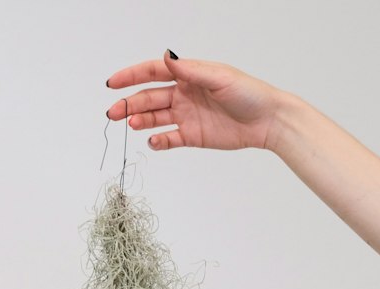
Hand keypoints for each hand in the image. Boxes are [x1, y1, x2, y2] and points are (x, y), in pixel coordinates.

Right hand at [106, 50, 285, 152]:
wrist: (266, 121)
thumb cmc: (248, 93)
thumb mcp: (219, 77)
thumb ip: (191, 70)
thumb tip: (168, 57)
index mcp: (189, 75)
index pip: (153, 73)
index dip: (131, 76)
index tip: (113, 83)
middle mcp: (184, 94)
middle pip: (149, 97)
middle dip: (128, 104)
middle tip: (113, 113)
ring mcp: (186, 116)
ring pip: (155, 118)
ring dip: (141, 121)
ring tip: (132, 125)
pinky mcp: (191, 136)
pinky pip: (168, 139)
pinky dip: (158, 141)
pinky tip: (152, 141)